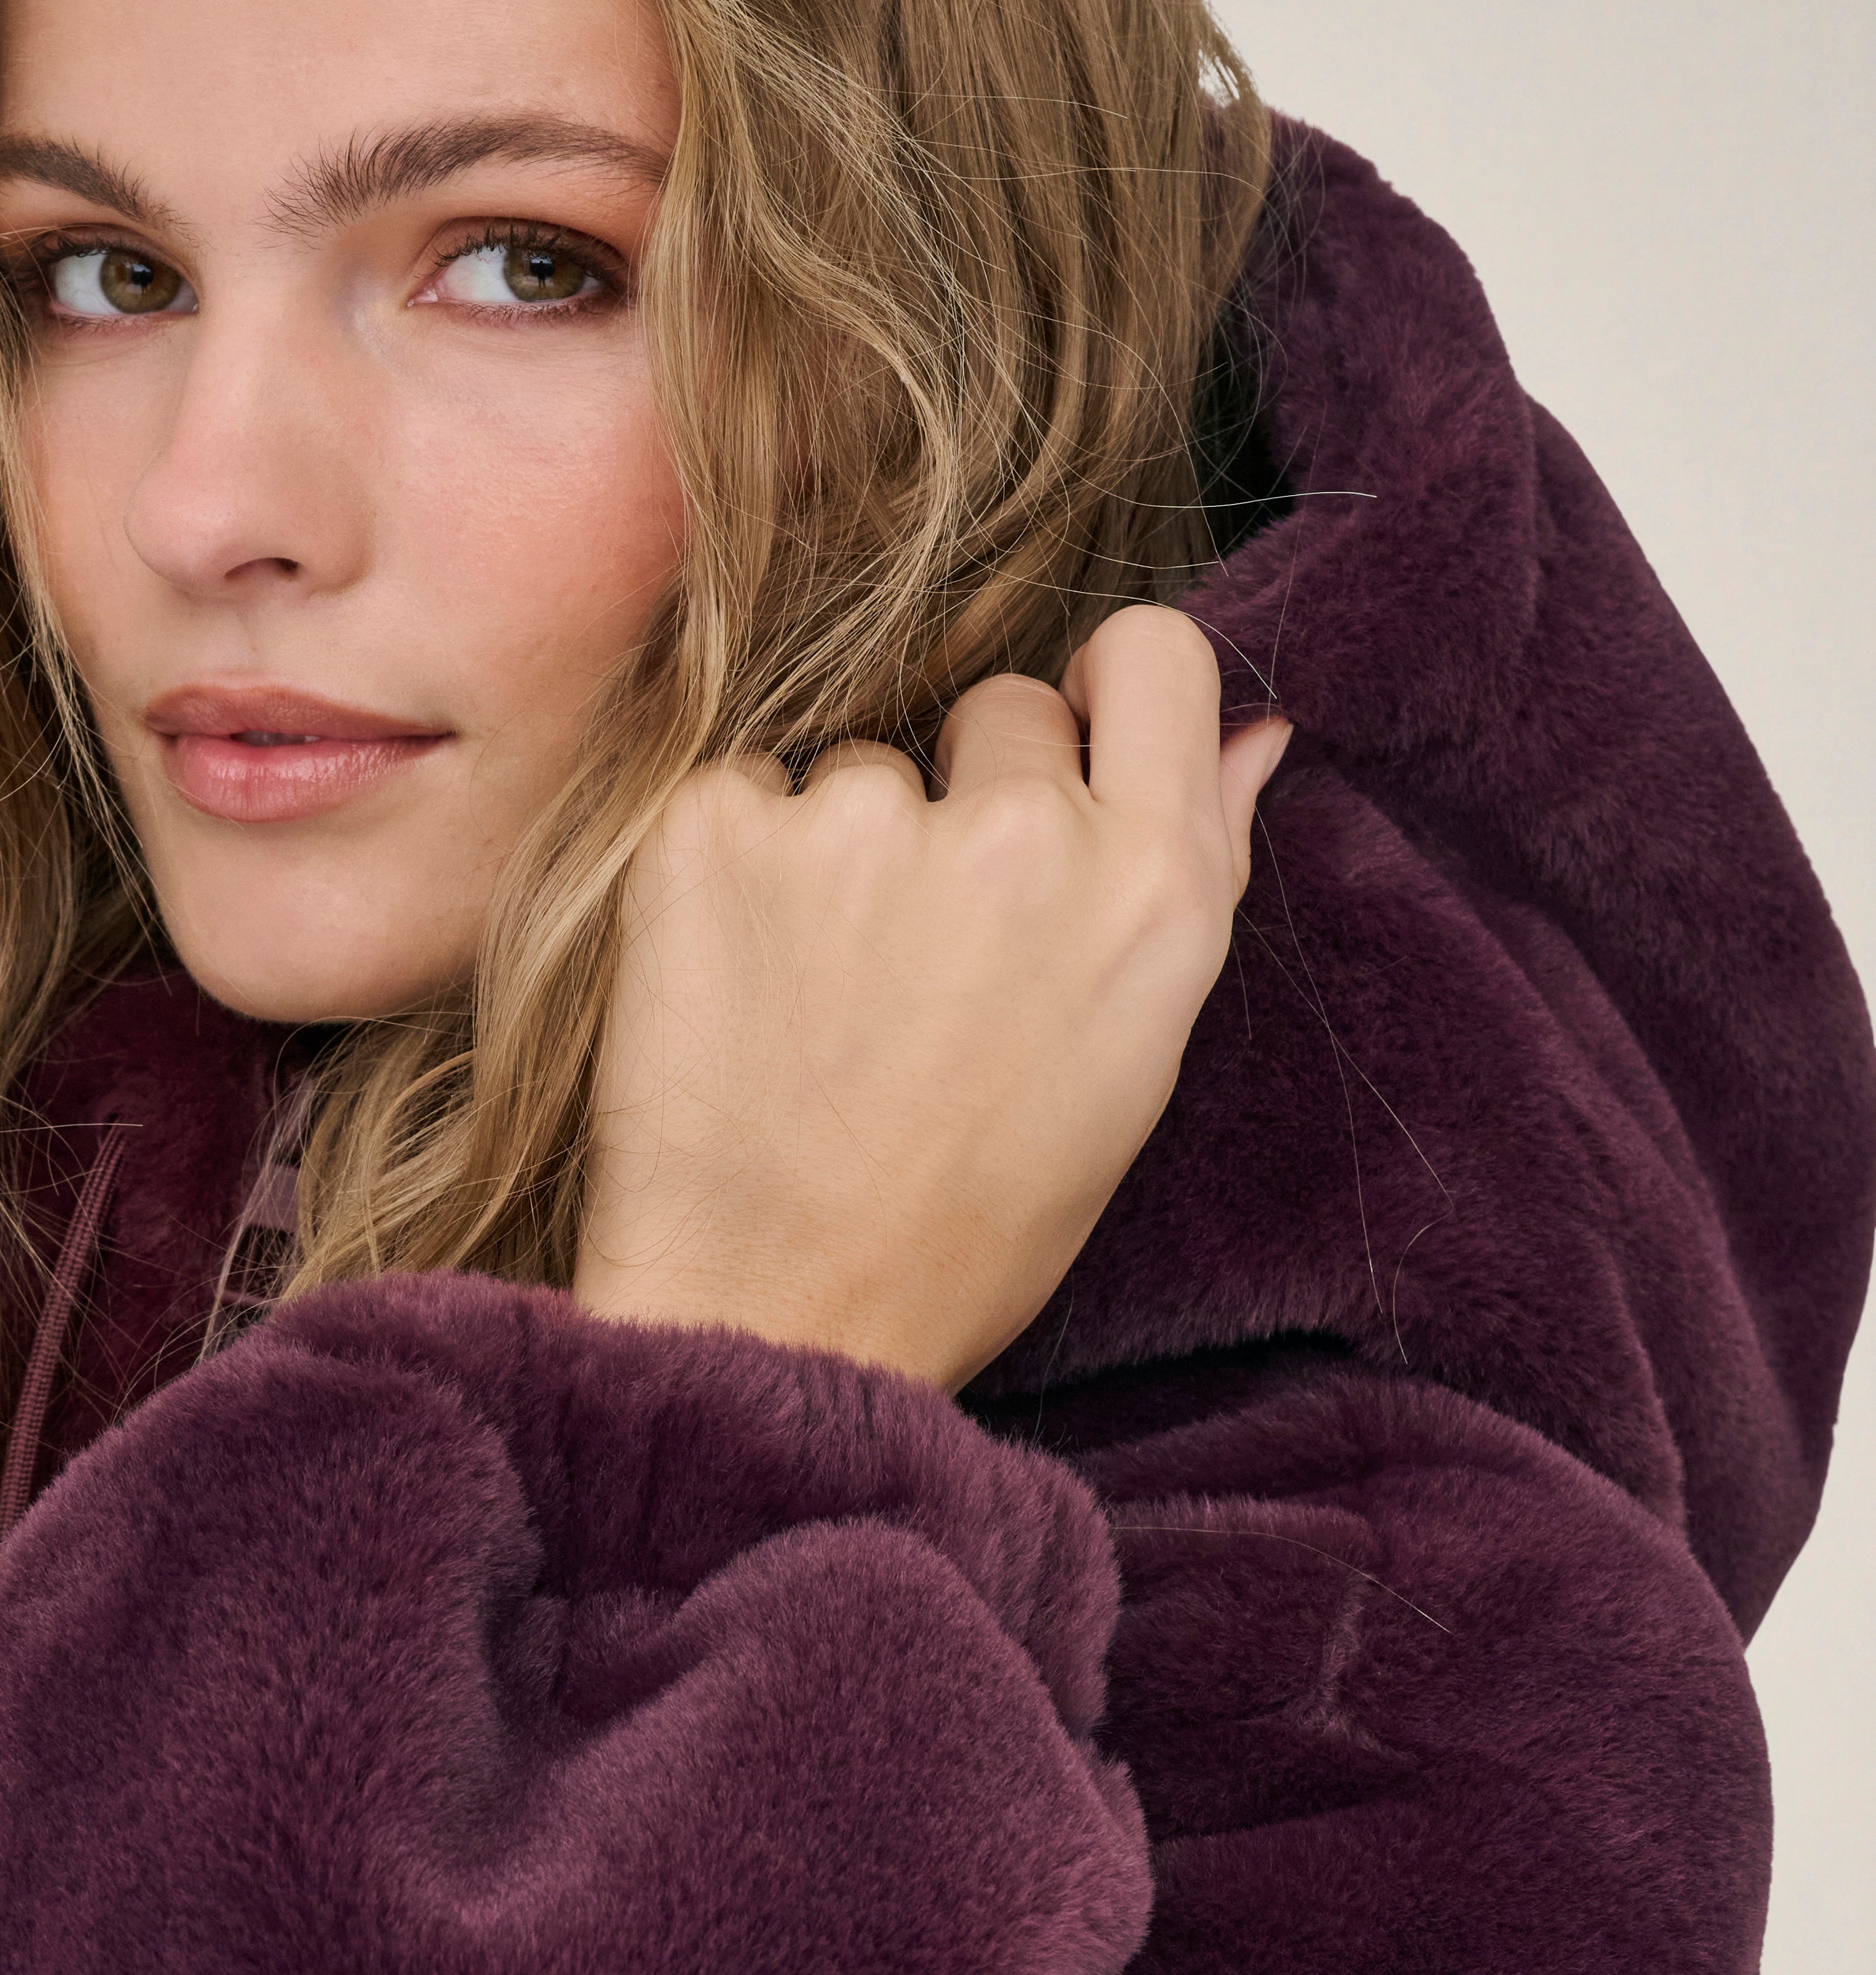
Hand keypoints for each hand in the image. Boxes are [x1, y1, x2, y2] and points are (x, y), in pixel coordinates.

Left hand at [570, 608, 1290, 1392]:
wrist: (772, 1318)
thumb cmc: (964, 1224)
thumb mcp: (1126, 1066)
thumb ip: (1193, 873)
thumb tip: (1257, 734)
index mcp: (1151, 889)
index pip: (1158, 656)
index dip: (1100, 691)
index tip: (1058, 747)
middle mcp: (1024, 835)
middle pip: (1000, 707)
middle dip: (965, 795)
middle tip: (918, 952)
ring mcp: (862, 822)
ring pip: (860, 764)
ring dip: (838, 849)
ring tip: (818, 1002)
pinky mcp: (717, 830)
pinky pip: (738, 795)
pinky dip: (727, 870)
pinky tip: (736, 987)